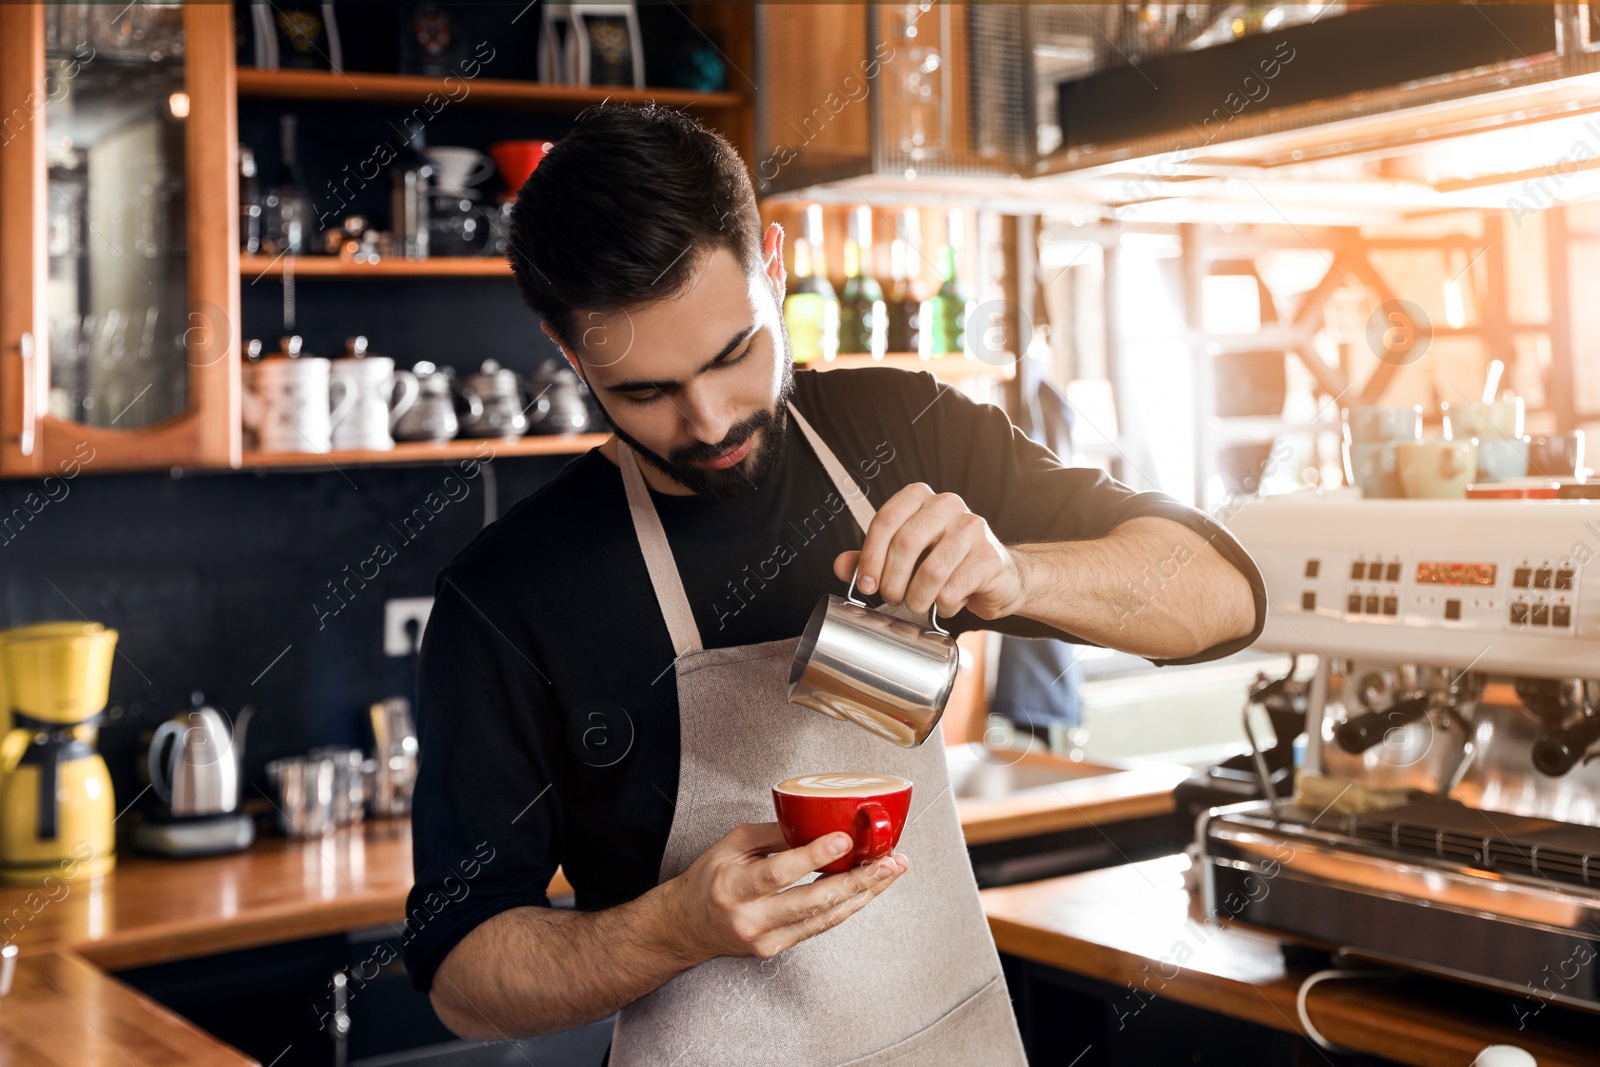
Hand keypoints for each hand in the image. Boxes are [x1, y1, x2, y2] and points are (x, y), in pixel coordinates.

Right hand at [664, 822, 908, 962]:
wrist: (688, 925)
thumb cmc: (711, 879)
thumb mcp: (733, 844)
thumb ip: (774, 834)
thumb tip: (817, 820)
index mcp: (734, 886)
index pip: (779, 872)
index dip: (815, 856)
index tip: (844, 840)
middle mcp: (750, 918)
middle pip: (812, 901)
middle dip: (857, 881)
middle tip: (888, 862)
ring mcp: (765, 939)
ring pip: (824, 918)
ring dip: (862, 894)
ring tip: (889, 872)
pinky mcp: (777, 949)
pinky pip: (819, 927)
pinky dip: (846, 907)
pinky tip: (866, 890)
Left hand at [833, 482, 1025, 620]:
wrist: (996, 577)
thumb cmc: (946, 564)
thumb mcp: (904, 559)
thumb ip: (871, 558)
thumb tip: (841, 566)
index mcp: (920, 498)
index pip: (886, 519)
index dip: (870, 556)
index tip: (865, 584)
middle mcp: (947, 505)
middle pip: (906, 542)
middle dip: (892, 581)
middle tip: (891, 598)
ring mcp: (972, 528)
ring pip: (930, 571)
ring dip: (917, 598)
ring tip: (917, 604)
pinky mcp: (989, 556)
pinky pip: (953, 589)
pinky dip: (943, 605)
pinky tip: (946, 603)